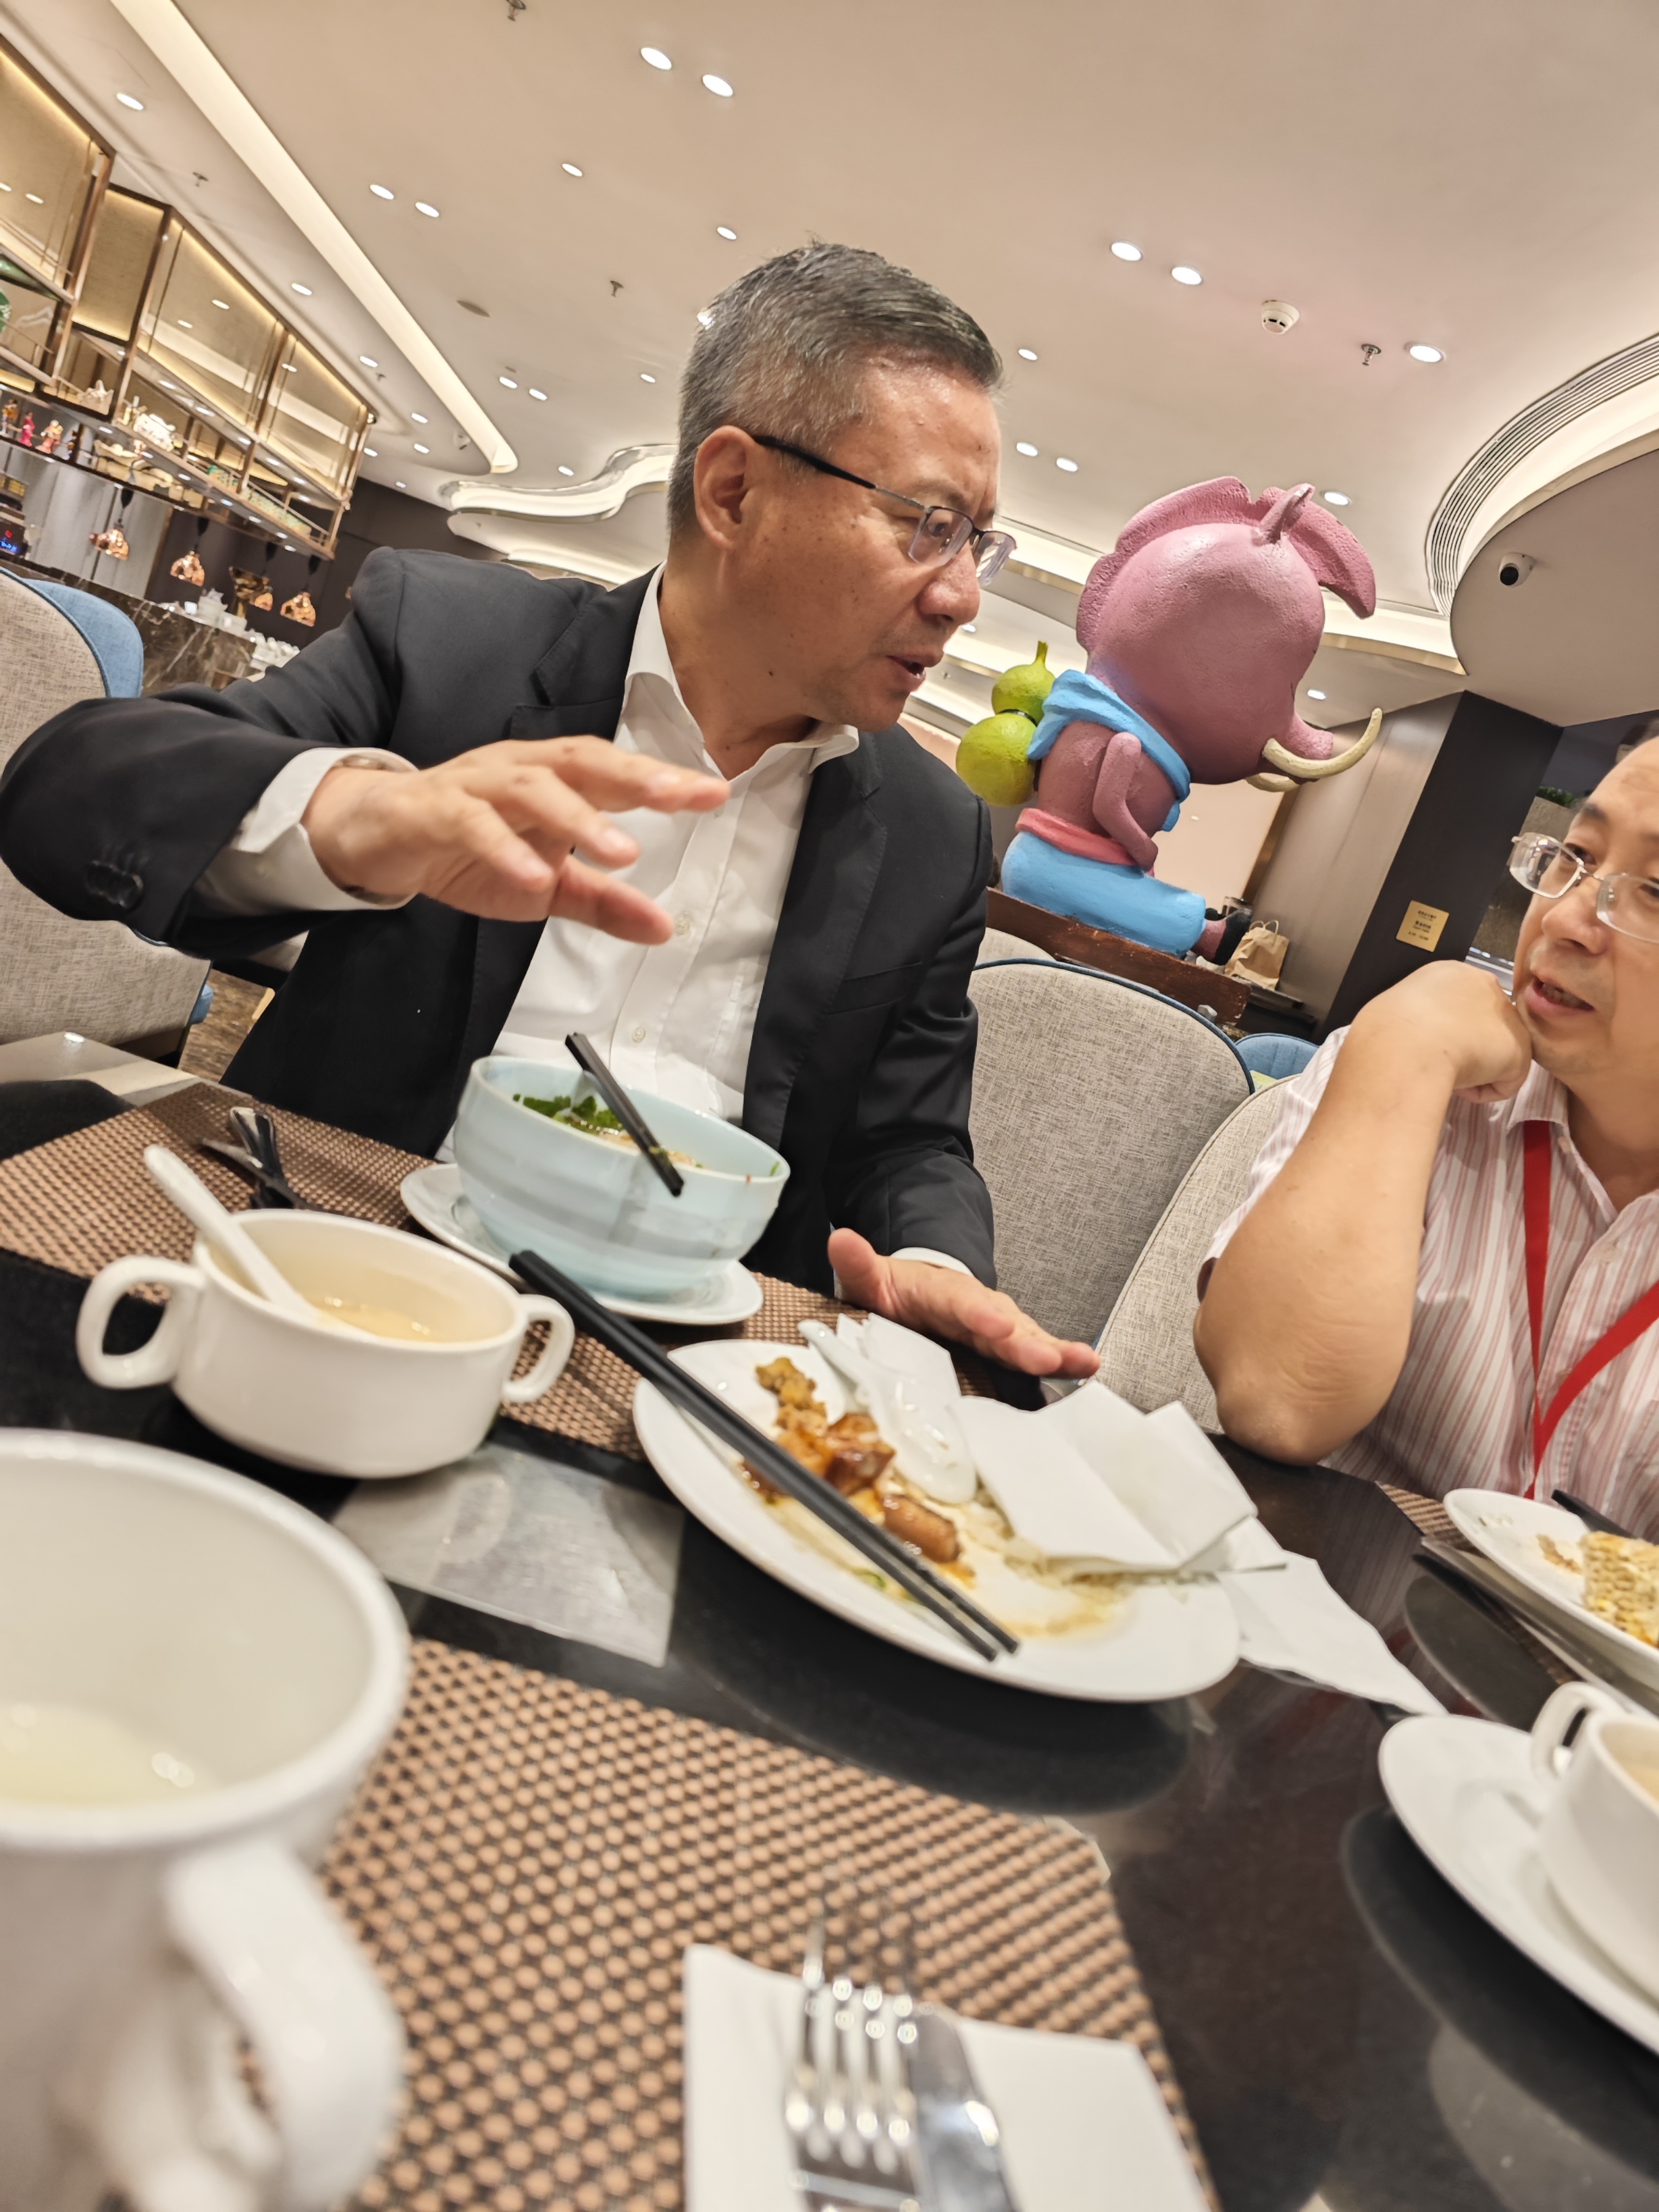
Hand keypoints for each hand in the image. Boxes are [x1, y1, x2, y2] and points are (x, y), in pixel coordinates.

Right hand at [302, 738, 728, 933]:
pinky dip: (505, 848)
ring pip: (531, 788)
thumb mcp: (546, 885)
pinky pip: (472, 823)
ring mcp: (476, 786)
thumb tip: (664, 928)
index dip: (665, 778)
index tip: (715, 792)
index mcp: (553, 780)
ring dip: (577, 817)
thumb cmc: (469, 849)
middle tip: (681, 798)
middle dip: (635, 777)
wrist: (380, 838)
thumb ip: (604, 903)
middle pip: (582, 762)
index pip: (617, 771)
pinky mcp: (434, 811)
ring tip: (620, 851)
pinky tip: (533, 875)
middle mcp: (520, 770)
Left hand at [827, 1229, 1099, 1378]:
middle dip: (1025, 1342)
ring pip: (1027, 1338)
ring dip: (1054, 1351)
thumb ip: (859, 1264)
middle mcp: (978, 1307)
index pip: (960, 1302)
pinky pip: (1034, 1354)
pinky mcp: (1007, 1346)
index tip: (996, 1324)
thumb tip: (841, 1240)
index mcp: (941, 1292)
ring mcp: (997, 1326)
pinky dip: (1060, 1362)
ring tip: (1082, 1363)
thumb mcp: (871, 1279)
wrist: (918, 1291)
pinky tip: (1085, 1371)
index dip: (979, 1314)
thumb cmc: (898, 1291)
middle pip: (1003, 1324)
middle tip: (1047, 1357)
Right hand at [1354, 961, 1532, 1103]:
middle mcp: (1485, 985)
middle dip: (1466, 1049)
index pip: (1460, 1007)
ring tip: (1445, 1074)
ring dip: (1473, 1071)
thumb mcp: (1397, 1013)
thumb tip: (1418, 1040)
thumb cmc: (1388, 1032)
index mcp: (1451, 973)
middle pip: (1484, 1027)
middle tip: (1438, 1064)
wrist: (1405, 1046)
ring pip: (1495, 1055)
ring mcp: (1507, 1016)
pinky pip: (1503, 1084)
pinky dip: (1482, 1092)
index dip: (1445, 1032)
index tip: (1427, 1048)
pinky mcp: (1520, 1049)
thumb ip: (1417, 1019)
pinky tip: (1459, 1086)